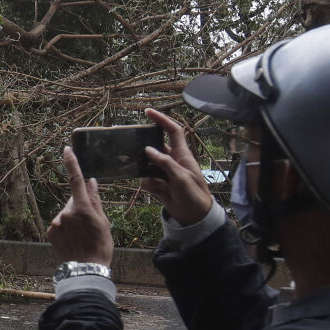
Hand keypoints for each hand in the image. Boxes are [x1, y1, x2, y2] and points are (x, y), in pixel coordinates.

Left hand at [47, 146, 112, 264]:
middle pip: (73, 200)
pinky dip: (66, 227)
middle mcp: (66, 213)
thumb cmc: (100, 246)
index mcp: (82, 208)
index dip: (71, 163)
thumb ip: (95, 200)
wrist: (85, 269)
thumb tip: (91, 182)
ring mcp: (56, 222)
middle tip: (90, 224)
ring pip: (66, 213)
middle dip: (80, 205)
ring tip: (82, 235)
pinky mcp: (50, 231)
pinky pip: (59, 223)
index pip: (76, 180)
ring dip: (73, 218)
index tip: (66, 149)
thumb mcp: (103, 222)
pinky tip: (73, 239)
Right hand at [140, 108, 214, 225]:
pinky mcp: (159, 184)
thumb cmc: (193, 194)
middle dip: (145, 150)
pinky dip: (148, 184)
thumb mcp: (180, 177)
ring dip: (146, 172)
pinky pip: (146, 179)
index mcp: (182, 155)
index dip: (162, 120)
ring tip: (154, 182)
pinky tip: (157, 192)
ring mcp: (165, 173)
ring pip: (147, 165)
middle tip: (135, 151)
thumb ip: (164, 162)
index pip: (172, 131)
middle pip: (155, 148)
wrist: (194, 216)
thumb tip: (147, 149)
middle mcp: (172, 161)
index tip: (148, 112)